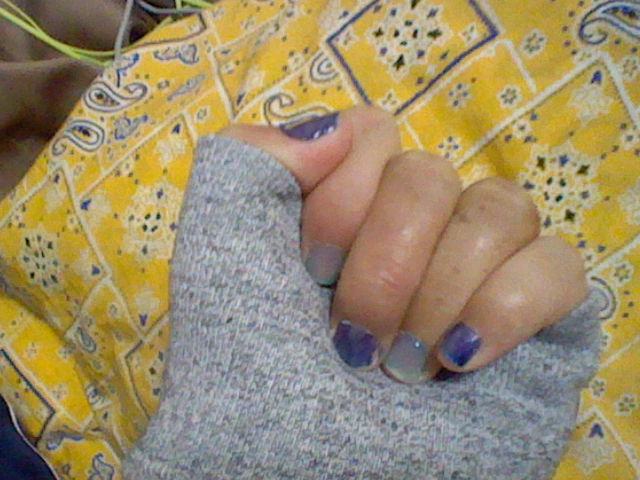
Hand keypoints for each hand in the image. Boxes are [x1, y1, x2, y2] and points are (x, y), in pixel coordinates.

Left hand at [221, 105, 587, 382]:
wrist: (295, 469)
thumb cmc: (252, 369)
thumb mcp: (220, 254)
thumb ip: (248, 162)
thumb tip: (338, 129)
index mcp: (347, 206)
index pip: (374, 133)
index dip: (344, 193)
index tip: (311, 266)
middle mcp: (413, 229)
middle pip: (431, 175)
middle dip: (386, 263)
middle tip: (352, 341)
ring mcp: (476, 268)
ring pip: (501, 208)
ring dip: (438, 292)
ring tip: (402, 368)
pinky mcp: (535, 315)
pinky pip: (559, 266)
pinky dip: (507, 308)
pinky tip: (461, 360)